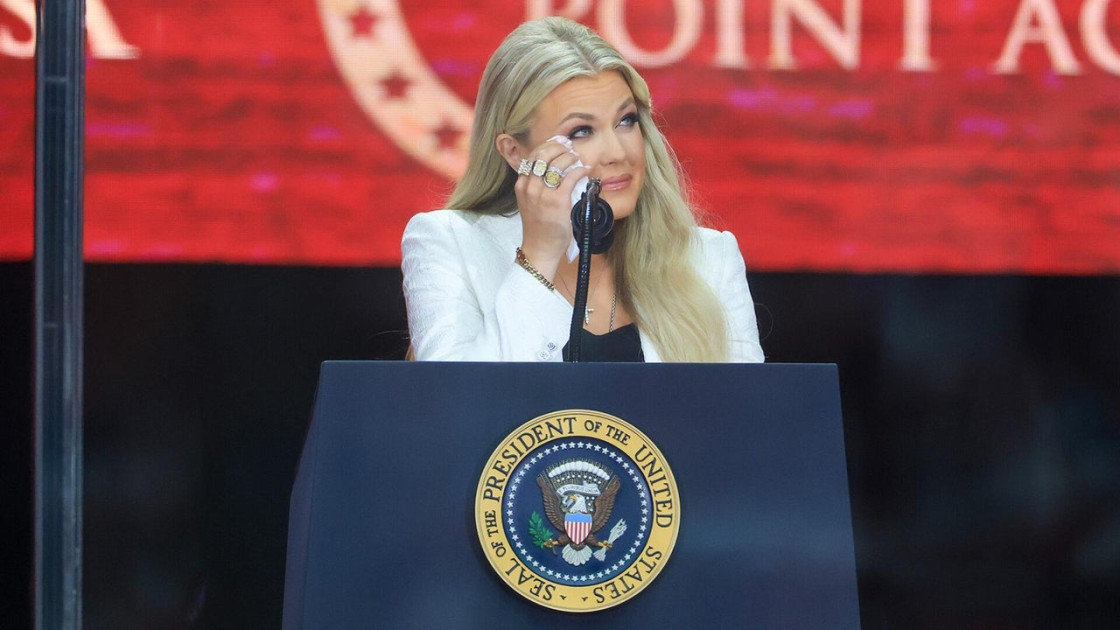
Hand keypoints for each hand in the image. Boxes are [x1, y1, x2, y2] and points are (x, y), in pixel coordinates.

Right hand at [515, 136, 590, 278]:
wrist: (540, 248)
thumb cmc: (538, 227)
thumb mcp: (529, 202)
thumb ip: (536, 185)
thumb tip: (554, 168)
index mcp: (521, 185)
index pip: (533, 156)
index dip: (547, 146)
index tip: (559, 143)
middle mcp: (529, 187)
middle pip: (544, 155)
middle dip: (559, 147)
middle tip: (570, 147)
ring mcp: (542, 194)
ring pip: (557, 163)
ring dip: (570, 157)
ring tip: (578, 158)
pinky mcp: (557, 201)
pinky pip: (571, 177)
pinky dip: (580, 170)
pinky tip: (586, 169)